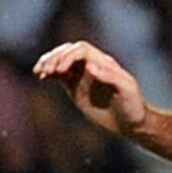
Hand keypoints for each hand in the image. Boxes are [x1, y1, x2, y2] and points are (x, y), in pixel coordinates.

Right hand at [33, 41, 149, 136]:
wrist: (130, 122)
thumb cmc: (133, 105)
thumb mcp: (126, 90)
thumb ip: (110, 76)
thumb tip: (89, 65)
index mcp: (103, 62)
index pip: (81, 50)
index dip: (69, 56)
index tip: (60, 70)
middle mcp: (91, 65)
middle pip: (68, 51)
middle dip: (55, 58)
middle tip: (47, 71)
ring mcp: (82, 76)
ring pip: (60, 61)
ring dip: (48, 63)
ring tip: (39, 72)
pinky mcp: (75, 88)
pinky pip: (58, 75)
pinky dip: (48, 74)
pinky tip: (41, 78)